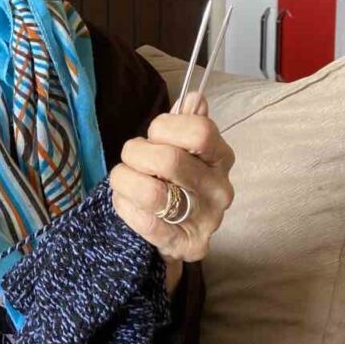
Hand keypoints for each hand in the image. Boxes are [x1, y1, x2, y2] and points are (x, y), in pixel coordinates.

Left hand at [109, 91, 234, 286]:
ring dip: (124, 180)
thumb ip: (188, 122)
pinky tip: (126, 202)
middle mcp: (219, 189)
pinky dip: (125, 206)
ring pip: (151, 193)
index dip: (164, 126)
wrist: (181, 233)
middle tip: (131, 157)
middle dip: (136, 153)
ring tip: (124, 180)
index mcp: (221, 158)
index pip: (199, 130)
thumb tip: (194, 98)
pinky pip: (144, 222)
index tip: (153, 134)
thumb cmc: (178, 181)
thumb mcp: (186, 149)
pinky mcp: (187, 245)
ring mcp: (205, 220)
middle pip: (169, 160)